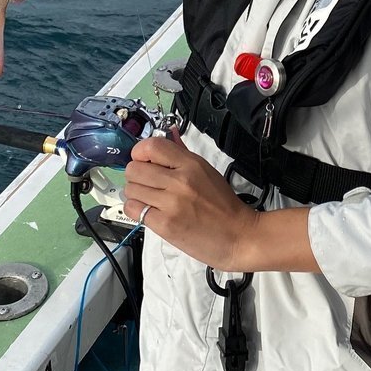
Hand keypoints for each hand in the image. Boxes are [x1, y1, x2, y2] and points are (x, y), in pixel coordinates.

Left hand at [124, 136, 319, 272]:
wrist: (239, 236)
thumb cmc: (224, 206)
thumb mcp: (206, 171)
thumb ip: (182, 154)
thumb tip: (169, 134)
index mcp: (191, 165)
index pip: (152, 146)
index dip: (140, 152)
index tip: (142, 160)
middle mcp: (179, 181)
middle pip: (135, 168)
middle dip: (136, 175)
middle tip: (145, 182)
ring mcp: (171, 203)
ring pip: (131, 189)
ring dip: (135, 193)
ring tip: (148, 199)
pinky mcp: (165, 225)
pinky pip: (134, 210)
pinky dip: (137, 210)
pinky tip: (149, 211)